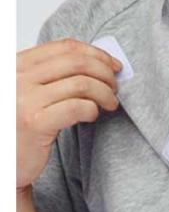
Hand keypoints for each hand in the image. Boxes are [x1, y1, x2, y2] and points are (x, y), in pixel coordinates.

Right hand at [17, 38, 121, 191]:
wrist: (5, 164)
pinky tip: (92, 115)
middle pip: (77, 63)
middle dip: (105, 73)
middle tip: (115, 87)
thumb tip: (100, 62)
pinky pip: (77, 107)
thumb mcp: (30, 91)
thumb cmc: (21, 126)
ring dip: (105, 93)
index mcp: (17, 64)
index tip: (114, 65)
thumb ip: (53, 75)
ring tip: (110, 103)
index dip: (96, 54)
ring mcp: (24, 99)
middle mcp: (17, 78)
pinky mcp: (35, 122)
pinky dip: (93, 109)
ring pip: (82, 84)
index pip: (65, 47)